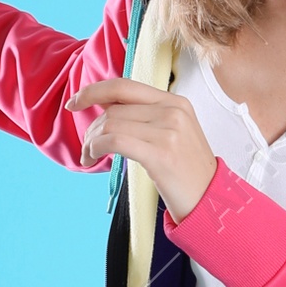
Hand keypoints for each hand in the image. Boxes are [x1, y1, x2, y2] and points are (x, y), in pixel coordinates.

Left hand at [67, 79, 217, 220]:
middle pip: (114, 109)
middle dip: (91, 128)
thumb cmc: (187, 171)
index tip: (75, 103)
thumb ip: (145, 116)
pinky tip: (92, 158)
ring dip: (91, 142)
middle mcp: (173, 111)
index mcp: (175, 102)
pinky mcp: (160, 153)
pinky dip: (95, 148)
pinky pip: (114, 141)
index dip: (94, 91)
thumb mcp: (174, 133)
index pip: (125, 86)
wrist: (211, 200)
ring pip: (110, 124)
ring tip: (89, 157)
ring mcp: (168, 131)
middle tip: (86, 148)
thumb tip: (105, 106)